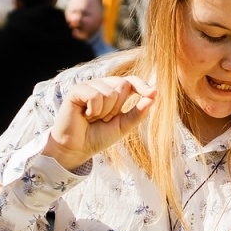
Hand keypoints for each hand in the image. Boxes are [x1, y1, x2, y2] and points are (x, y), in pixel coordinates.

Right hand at [42, 75, 156, 170]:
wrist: (77, 149)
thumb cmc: (98, 137)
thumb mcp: (123, 126)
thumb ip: (138, 112)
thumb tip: (154, 96)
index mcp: (113, 91)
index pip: (131, 81)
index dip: (142, 85)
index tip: (153, 93)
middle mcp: (101, 85)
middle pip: (123, 85)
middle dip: (117, 108)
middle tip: (103, 119)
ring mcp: (89, 86)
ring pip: (110, 92)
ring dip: (104, 112)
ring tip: (93, 118)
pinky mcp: (77, 90)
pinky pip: (95, 95)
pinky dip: (94, 110)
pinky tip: (85, 115)